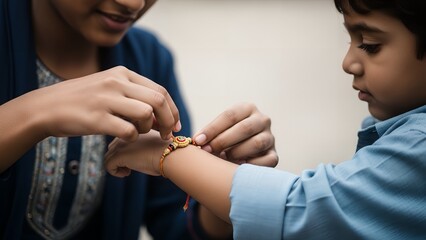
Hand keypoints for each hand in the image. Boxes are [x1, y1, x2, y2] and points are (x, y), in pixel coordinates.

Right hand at [22, 66, 179, 140]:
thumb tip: (160, 116)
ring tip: (138, 133)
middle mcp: (116, 82)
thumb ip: (134, 97)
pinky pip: (128, 131)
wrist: (45, 107)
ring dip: (148, 128)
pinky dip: (132, 138)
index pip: (160, 90)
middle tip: (166, 134)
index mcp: (122, 73)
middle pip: (158, 100)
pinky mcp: (96, 118)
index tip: (174, 125)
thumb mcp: (108, 88)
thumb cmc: (82, 101)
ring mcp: (105, 99)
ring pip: (146, 113)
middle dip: (169, 120)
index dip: (173, 110)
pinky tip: (123, 138)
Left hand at [104, 131, 167, 176]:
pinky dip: (115, 172)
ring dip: (117, 165)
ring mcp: (120, 143)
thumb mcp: (155, 142)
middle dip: (120, 157)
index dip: (126, 150)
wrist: (170, 153)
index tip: (137, 157)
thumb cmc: (167, 150)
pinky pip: (108, 165)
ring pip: (109, 156)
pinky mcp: (118, 154)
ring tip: (129, 170)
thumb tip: (143, 155)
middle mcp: (125, 133)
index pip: (122, 139)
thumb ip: (145, 143)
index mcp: (134, 127)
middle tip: (132, 166)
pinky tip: (127, 173)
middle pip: (113, 147)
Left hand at [193, 102, 277, 166]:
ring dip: (237, 152)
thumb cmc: (226, 141)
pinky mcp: (274, 156)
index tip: (198, 140)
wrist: (243, 156)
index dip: (213, 129)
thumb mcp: (219, 132)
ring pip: (257, 143)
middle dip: (223, 140)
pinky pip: (266, 161)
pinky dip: (250, 165)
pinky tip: (237, 167)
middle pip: (245, 128)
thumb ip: (210, 135)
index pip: (230, 116)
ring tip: (224, 158)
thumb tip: (197, 141)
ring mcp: (270, 138)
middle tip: (207, 151)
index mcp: (247, 109)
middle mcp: (262, 120)